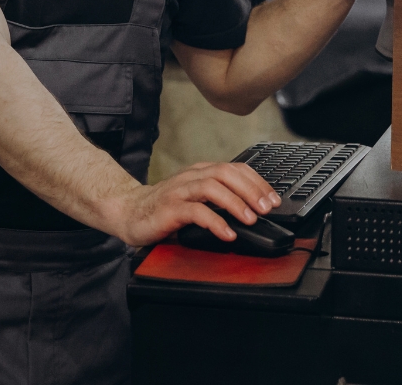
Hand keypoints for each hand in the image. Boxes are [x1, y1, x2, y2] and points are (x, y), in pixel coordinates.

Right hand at [99, 162, 279, 247]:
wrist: (127, 212)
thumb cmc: (164, 208)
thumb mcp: (195, 199)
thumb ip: (217, 200)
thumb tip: (252, 210)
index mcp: (200, 173)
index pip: (234, 168)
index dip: (257, 182)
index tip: (274, 199)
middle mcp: (190, 177)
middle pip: (226, 173)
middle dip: (251, 190)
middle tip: (267, 208)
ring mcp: (179, 191)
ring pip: (212, 187)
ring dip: (235, 203)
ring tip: (251, 219)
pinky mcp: (169, 209)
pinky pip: (195, 211)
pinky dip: (215, 222)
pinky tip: (227, 233)